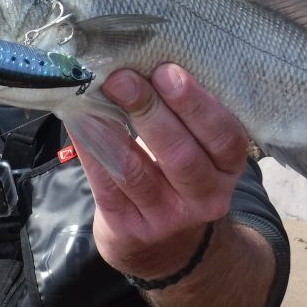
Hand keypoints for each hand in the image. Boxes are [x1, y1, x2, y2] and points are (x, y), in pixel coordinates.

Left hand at [76, 64, 248, 280]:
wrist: (168, 248)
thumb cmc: (181, 177)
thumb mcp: (201, 152)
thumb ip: (184, 115)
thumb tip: (143, 58)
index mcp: (228, 168)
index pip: (223, 137)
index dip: (196, 104)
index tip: (168, 70)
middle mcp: (204, 197)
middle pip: (180, 155)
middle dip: (150, 110)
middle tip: (123, 77)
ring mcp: (165, 218)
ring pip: (136, 171)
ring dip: (112, 128)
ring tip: (95, 94)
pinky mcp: (127, 228)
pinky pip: (104, 183)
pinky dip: (89, 147)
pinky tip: (78, 119)